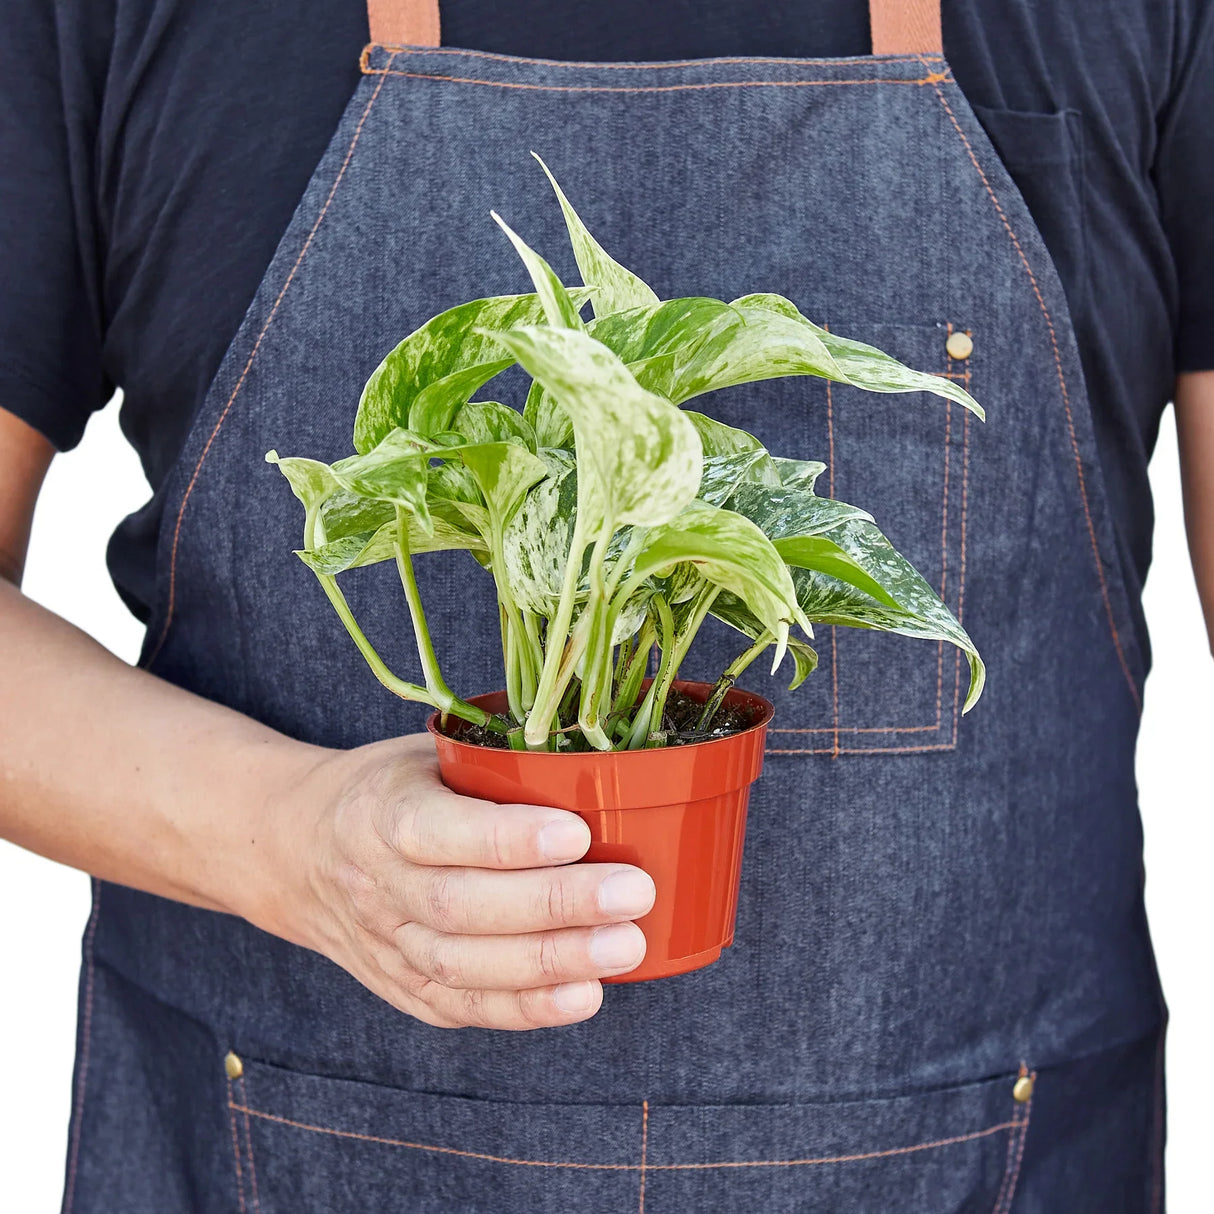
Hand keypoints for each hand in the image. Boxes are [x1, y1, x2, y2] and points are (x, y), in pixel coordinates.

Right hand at [257, 733, 654, 1029]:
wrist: (299, 850)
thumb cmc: (392, 789)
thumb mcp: (426, 753)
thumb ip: (493, 766)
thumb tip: (603, 769)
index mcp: (377, 811)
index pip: (436, 830)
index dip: (505, 838)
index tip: (576, 832)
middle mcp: (375, 883)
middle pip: (460, 906)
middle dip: (553, 905)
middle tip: (632, 893)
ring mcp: (383, 943)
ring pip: (463, 965)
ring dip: (550, 962)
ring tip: (624, 946)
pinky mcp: (400, 987)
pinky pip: (462, 1006)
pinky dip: (525, 1008)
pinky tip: (583, 995)